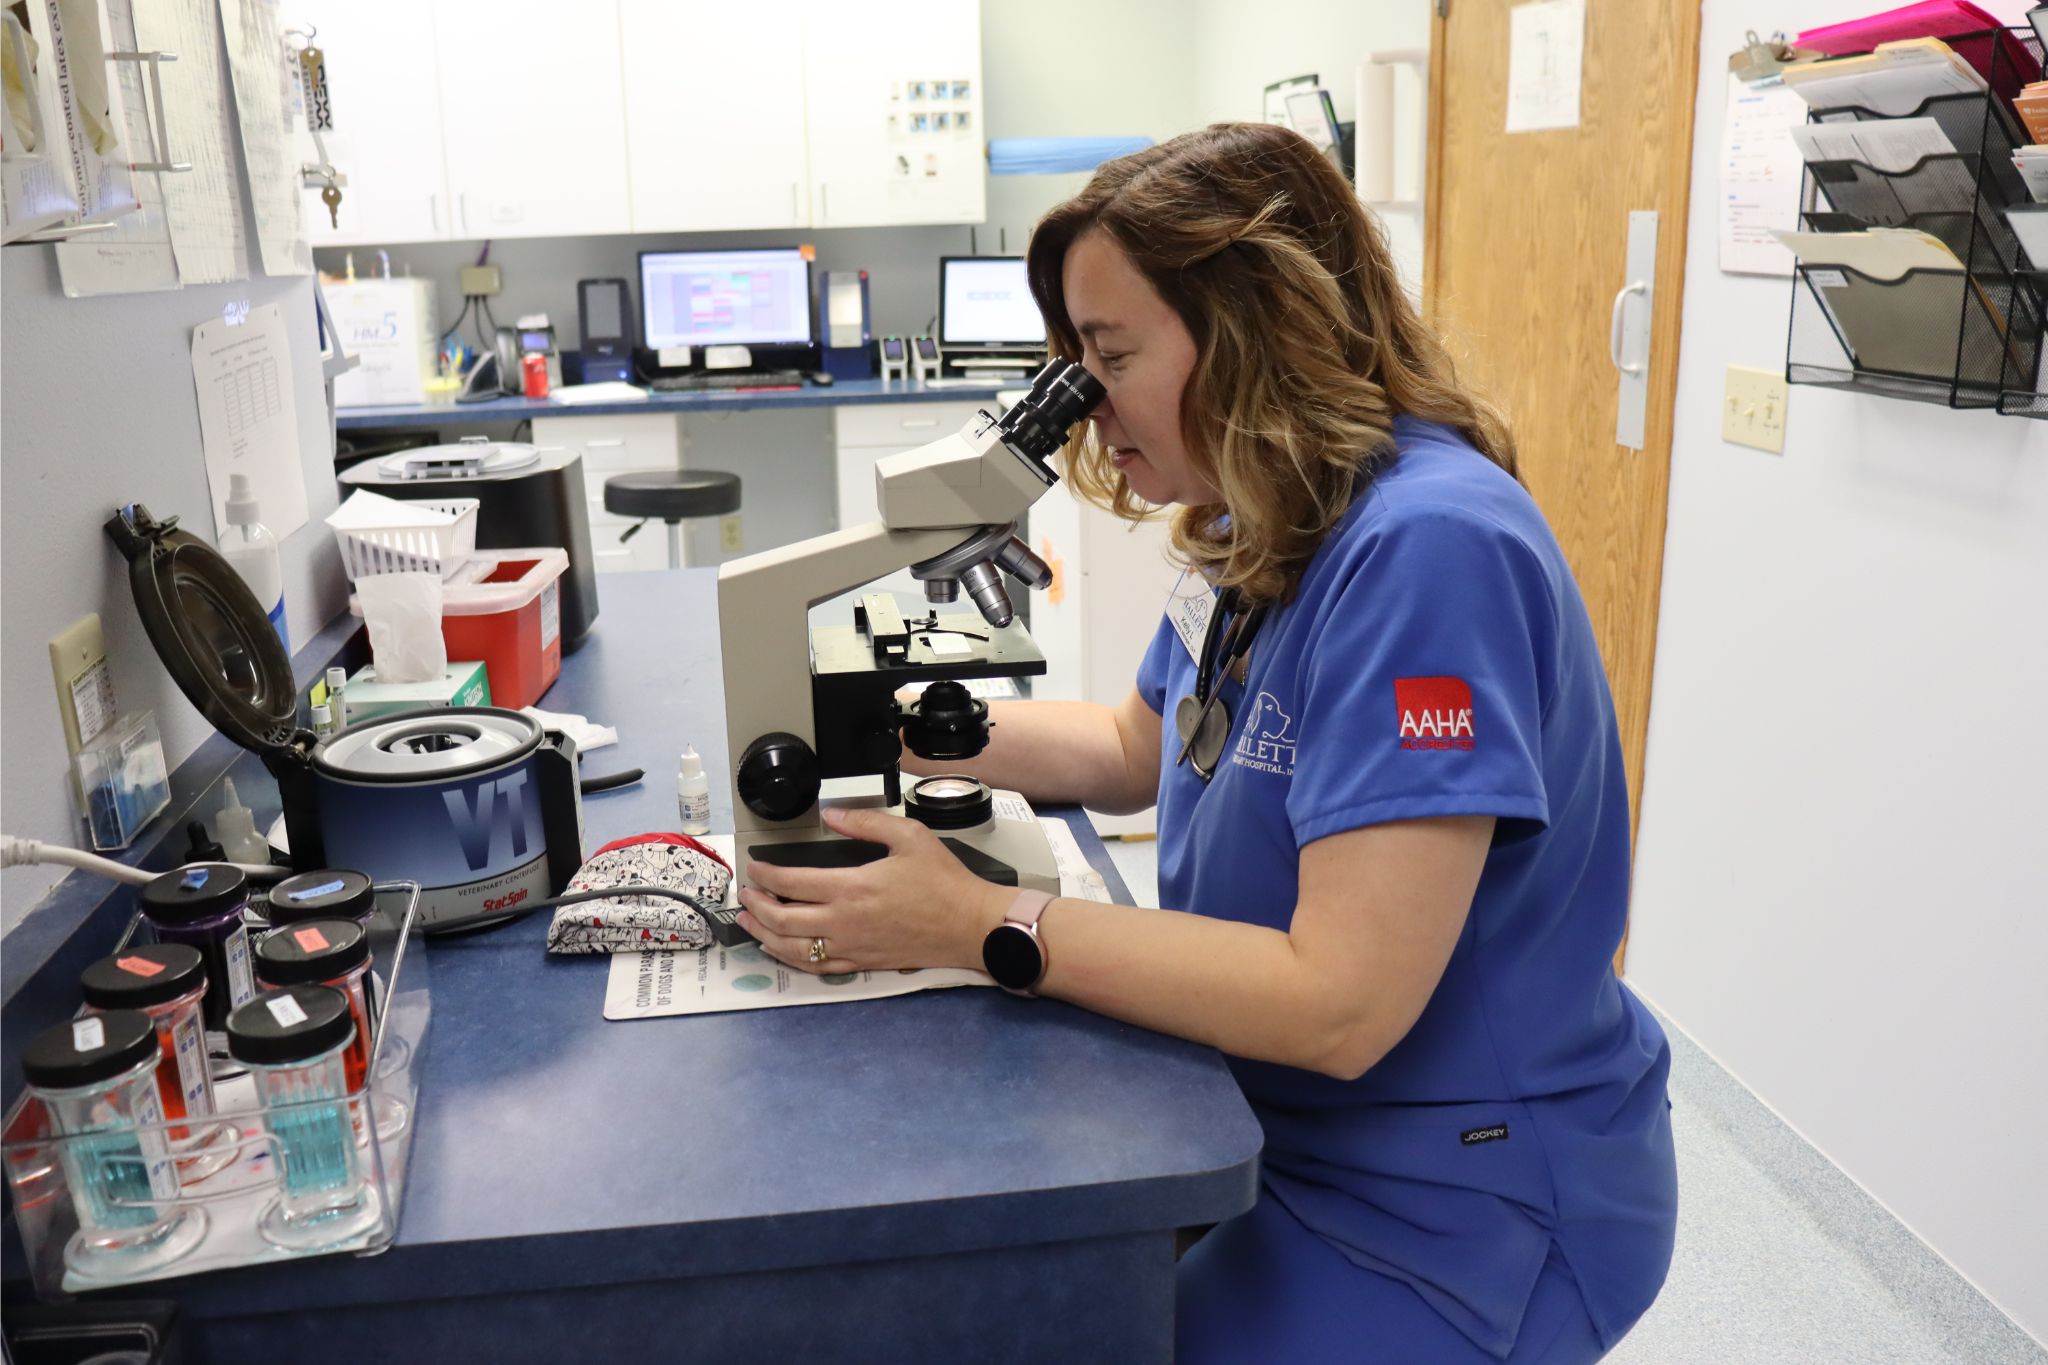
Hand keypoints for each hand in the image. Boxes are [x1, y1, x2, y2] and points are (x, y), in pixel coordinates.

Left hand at [736, 806, 1004, 974]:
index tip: (755, 867)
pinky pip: (816, 966)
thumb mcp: (908, 836)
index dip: (765, 875)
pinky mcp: (862, 963)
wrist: (969, 925)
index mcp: (852, 888)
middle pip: (782, 919)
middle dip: (756, 905)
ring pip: (792, 948)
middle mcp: (845, 922)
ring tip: (750, 922)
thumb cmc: (944, 882)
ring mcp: (851, 947)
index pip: (792, 883)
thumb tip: (831, 815)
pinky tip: (781, 949)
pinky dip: (791, 958)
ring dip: (764, 935)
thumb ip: (865, 822)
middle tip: (746, 893)